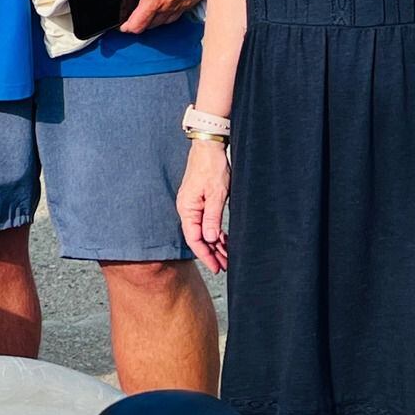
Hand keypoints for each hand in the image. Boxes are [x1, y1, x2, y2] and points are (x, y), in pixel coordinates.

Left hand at [108, 0, 218, 33]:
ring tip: (151, 13)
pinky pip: (183, 9)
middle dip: (142, 24)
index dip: (128, 28)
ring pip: (169, 19)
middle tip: (135, 19)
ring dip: (159, 19)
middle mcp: (171, 6)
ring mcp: (185, 2)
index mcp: (156, 0)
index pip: (139, 24)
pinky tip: (172, 0)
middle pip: (154, 25)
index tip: (122, 27)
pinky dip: (174, 9)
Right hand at [177, 139, 229, 272]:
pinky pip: (204, 222)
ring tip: (227, 255)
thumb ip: (212, 218)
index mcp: (187, 209)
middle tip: (226, 265)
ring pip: (202, 231)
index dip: (206, 255)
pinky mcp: (198, 201)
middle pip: (198, 237)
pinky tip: (224, 239)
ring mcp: (192, 205)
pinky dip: (214, 232)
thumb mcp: (216, 195)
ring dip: (215, 244)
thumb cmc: (212, 167)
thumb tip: (211, 239)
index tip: (217, 267)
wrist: (208, 147)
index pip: (194, 239)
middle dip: (212, 253)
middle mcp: (186, 209)